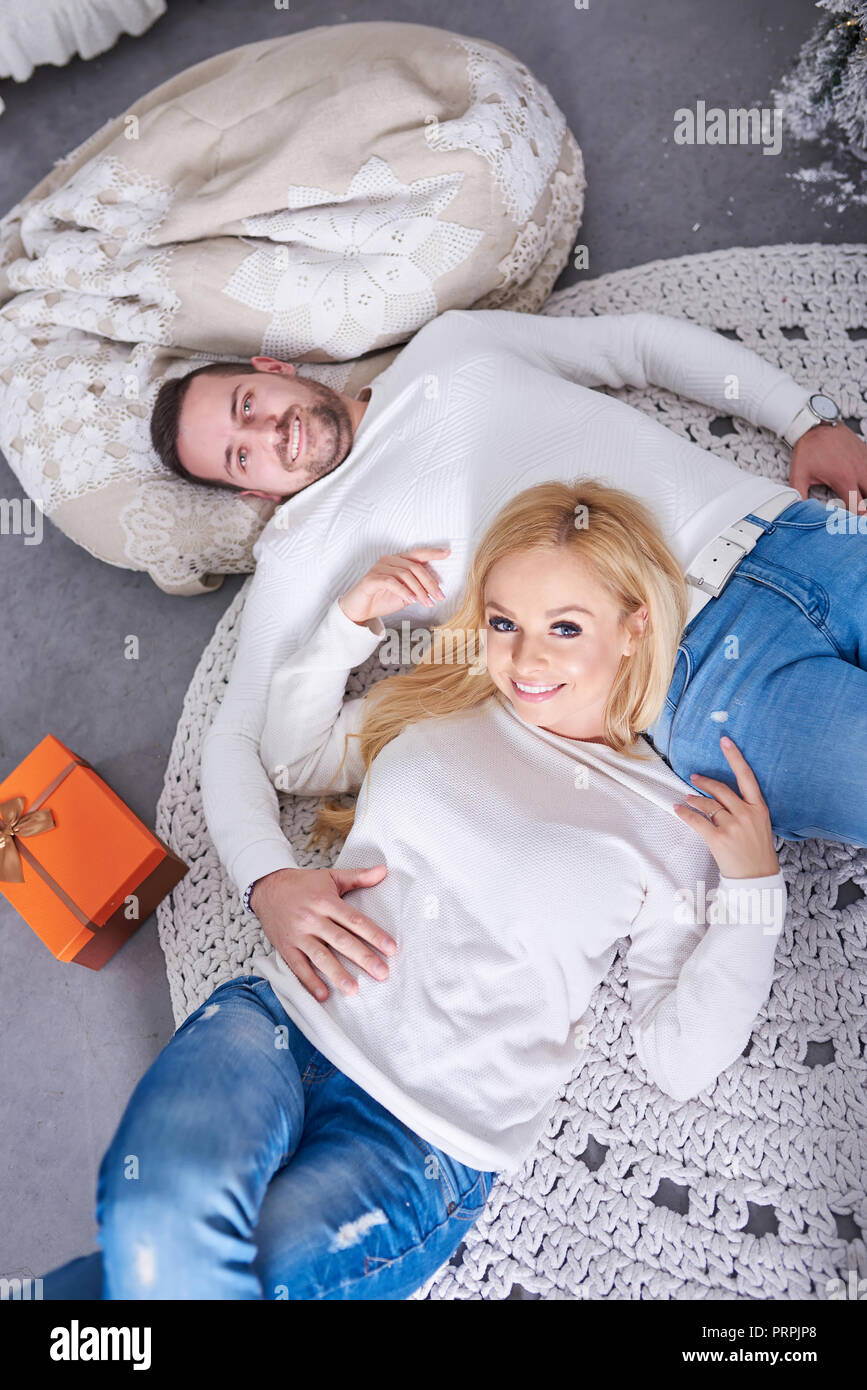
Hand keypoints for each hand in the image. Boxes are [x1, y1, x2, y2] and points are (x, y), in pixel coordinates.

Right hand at [249, 865, 395, 1000]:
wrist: (266, 887)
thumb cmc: (303, 884)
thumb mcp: (330, 876)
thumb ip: (358, 876)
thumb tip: (384, 870)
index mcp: (326, 902)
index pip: (354, 920)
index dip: (374, 934)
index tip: (391, 948)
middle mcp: (313, 919)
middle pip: (341, 941)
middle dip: (363, 958)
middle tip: (382, 973)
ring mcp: (298, 935)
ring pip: (320, 957)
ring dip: (337, 974)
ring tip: (354, 990)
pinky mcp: (286, 947)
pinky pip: (298, 967)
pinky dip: (310, 982)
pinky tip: (323, 995)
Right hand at [338, 546, 449, 625]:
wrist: (359, 611)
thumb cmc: (381, 600)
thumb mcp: (404, 595)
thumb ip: (416, 589)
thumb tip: (434, 589)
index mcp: (397, 561)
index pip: (417, 554)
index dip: (432, 553)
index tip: (447, 553)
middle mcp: (388, 560)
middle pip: (415, 567)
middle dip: (430, 582)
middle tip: (439, 596)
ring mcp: (379, 568)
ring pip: (405, 574)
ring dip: (420, 590)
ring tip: (427, 602)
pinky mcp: (372, 579)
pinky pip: (392, 582)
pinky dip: (404, 591)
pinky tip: (412, 600)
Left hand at [673, 736, 779, 878]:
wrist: (757, 879)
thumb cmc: (758, 852)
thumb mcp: (760, 826)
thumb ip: (746, 809)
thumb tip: (725, 797)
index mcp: (759, 808)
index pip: (747, 777)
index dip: (735, 757)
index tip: (724, 741)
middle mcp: (747, 814)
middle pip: (721, 789)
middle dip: (706, 782)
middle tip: (695, 778)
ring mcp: (732, 826)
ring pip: (707, 804)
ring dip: (694, 799)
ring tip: (688, 798)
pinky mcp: (718, 839)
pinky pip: (696, 821)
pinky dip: (684, 814)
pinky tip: (678, 809)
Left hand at [789, 421, 866, 513]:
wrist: (816, 423)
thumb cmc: (808, 449)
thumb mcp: (799, 475)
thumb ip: (798, 496)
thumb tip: (797, 513)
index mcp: (844, 479)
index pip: (859, 508)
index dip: (858, 521)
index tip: (853, 528)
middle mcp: (860, 471)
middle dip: (866, 511)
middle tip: (859, 520)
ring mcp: (866, 461)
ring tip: (861, 503)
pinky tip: (862, 488)